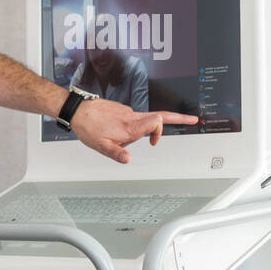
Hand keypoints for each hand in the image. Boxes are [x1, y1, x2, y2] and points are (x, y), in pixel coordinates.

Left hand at [69, 99, 198, 162]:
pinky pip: (133, 118)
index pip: (156, 122)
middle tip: (193, 119)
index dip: (160, 131)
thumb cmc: (88, 127)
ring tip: (113, 136)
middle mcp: (131, 117)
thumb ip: (116, 153)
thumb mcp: (100, 146)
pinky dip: (130, 126)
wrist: (77, 110)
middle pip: (160, 115)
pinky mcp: (123, 110)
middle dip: (178, 118)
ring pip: (144, 120)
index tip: (154, 142)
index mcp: (129, 126)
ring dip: (141, 130)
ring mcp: (128, 112)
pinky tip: (112, 130)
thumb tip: (128, 160)